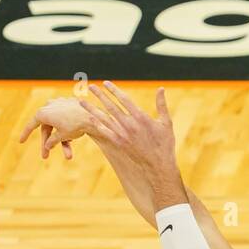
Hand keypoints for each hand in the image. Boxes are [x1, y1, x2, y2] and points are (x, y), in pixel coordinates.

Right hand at [18, 98, 91, 160]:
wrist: (94, 116)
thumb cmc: (76, 126)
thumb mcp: (62, 137)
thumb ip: (52, 141)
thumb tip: (47, 146)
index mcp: (43, 113)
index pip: (31, 125)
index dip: (25, 134)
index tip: (21, 141)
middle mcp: (49, 106)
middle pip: (46, 128)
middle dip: (48, 143)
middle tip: (45, 157)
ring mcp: (60, 104)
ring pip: (57, 126)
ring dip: (62, 141)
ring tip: (69, 155)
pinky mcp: (70, 105)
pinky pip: (65, 121)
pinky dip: (68, 132)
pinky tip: (73, 141)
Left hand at [79, 82, 183, 205]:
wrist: (159, 165)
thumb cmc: (165, 144)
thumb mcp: (166, 123)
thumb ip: (161, 104)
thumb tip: (161, 88)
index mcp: (141, 117)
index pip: (124, 99)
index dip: (114, 90)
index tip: (106, 83)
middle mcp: (130, 124)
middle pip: (111, 106)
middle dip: (100, 95)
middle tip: (91, 86)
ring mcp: (123, 134)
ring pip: (104, 118)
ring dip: (92, 109)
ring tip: (81, 101)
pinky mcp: (119, 143)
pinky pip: (105, 132)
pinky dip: (97, 125)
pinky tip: (90, 118)